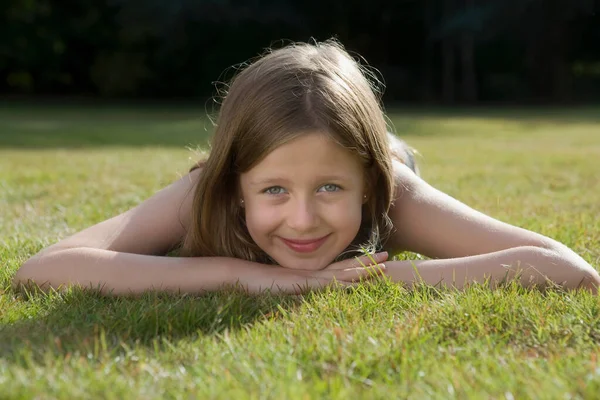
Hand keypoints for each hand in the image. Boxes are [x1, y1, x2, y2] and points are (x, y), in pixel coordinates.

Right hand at [247, 251, 388, 294]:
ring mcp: (307, 277)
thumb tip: (297, 285)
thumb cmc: (253, 280)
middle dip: (367, 264)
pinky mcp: (299, 283)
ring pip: (340, 274)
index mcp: (309, 274)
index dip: (357, 264)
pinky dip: (341, 282)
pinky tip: (355, 281)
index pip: (338, 268)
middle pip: (344, 268)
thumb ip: (290, 283)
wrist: (237, 274)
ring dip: (362, 271)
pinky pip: (325, 283)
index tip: (375, 260)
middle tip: (388, 257)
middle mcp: (311, 273)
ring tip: (382, 267)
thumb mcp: (278, 284)